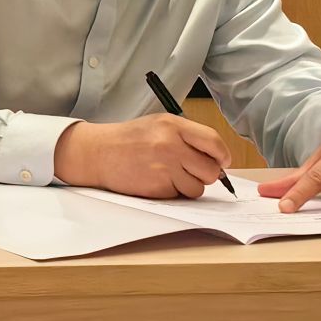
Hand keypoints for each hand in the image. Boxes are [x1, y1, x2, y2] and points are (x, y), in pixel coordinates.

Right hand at [53, 115, 232, 198]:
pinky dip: (172, 192)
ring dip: (188, 186)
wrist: (98, 152)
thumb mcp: (158, 125)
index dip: (222, 155)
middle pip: (211, 170)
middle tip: (191, 170)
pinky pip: (179, 196)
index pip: (213, 142)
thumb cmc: (129, 139)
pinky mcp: (157, 187)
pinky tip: (156, 180)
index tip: (222, 161)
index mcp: (172, 125)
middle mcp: (171, 145)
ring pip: (198, 188)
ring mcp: (164, 167)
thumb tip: (217, 159)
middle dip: (206, 175)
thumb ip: (187, 137)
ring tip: (169, 175)